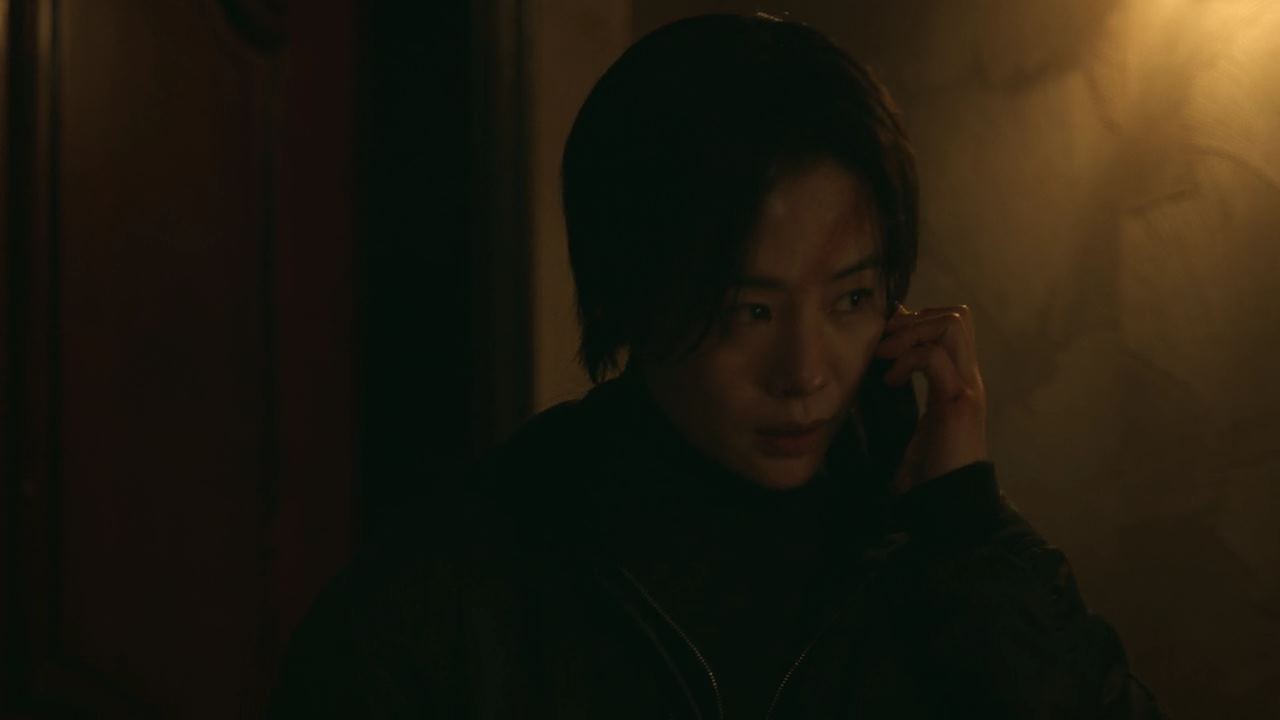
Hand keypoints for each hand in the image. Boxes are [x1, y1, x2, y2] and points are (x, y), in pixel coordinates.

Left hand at [874, 304, 988, 494]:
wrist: (947, 504)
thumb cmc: (926, 470)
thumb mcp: (909, 420)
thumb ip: (901, 391)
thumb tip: (873, 369)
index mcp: (957, 379)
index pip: (950, 323)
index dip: (916, 320)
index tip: (884, 342)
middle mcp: (967, 377)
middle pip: (957, 315)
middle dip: (915, 319)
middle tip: (885, 345)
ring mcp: (967, 387)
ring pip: (952, 325)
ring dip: (912, 332)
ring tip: (886, 357)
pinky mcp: (959, 402)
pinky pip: (934, 357)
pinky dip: (907, 360)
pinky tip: (890, 381)